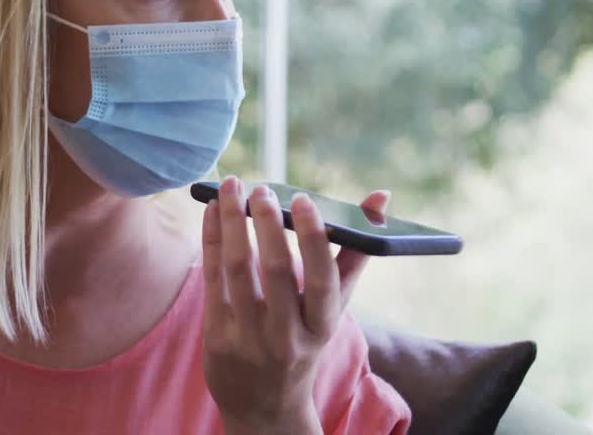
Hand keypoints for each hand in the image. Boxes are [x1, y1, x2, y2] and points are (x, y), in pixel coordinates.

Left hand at [200, 176, 389, 434]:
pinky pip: (212, 278)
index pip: (322, 279)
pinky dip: (212, 239)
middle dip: (267, 222)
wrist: (265, 406)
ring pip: (238, 269)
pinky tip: (212, 210)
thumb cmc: (304, 341)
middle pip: (276, 270)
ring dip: (232, 221)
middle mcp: (287, 336)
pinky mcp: (216, 337)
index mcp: (322, 327)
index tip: (302, 199)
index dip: (312, 237)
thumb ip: (354, 254)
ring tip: (232, 187)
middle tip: (261, 188)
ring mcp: (248, 339)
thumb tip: (380, 198)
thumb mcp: (332, 309)